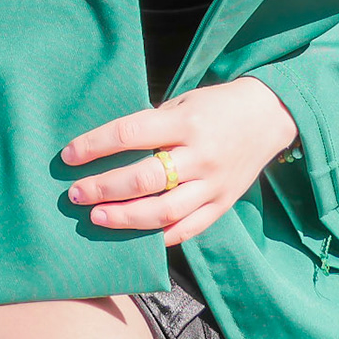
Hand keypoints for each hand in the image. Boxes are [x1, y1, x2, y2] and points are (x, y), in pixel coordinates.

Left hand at [61, 77, 298, 246]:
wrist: (269, 117)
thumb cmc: (216, 106)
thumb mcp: (184, 103)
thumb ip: (152, 125)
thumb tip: (107, 148)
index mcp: (186, 122)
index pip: (131, 133)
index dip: (96, 145)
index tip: (69, 155)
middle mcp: (200, 155)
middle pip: (143, 179)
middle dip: (103, 188)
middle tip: (75, 194)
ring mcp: (212, 184)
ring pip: (162, 212)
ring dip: (124, 218)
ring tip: (97, 217)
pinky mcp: (222, 205)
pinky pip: (186, 229)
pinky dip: (157, 236)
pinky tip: (133, 235)